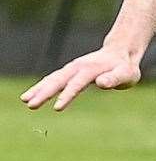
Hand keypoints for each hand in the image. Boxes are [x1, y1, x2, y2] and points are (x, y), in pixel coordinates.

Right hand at [22, 46, 141, 111]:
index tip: (57, 108)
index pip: (77, 84)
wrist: (120, 52)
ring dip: (39, 89)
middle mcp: (78, 67)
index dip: (67, 95)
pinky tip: (29, 95)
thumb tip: (102, 83)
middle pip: (59, 80)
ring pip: (52, 79)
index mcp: (92, 69)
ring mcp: (72, 69)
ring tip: (25, 100)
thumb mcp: (126, 74)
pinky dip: (41, 86)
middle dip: (45, 93)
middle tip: (31, 105)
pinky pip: (52, 79)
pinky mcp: (69, 72)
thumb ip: (114, 78)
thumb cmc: (125, 67)